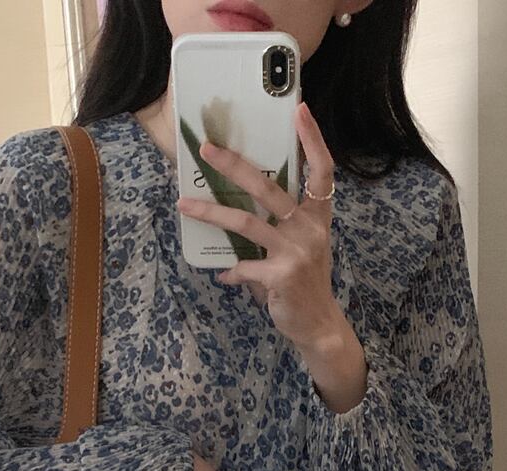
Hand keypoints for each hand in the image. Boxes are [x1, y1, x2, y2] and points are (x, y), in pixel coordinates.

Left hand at [176, 101, 342, 351]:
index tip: (299, 110)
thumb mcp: (304, 247)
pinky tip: (224, 275)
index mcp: (317, 217)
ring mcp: (296, 252)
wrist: (318, 324)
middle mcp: (309, 229)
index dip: (313, 139)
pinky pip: (244, 266)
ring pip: (246, 222)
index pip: (322, 171)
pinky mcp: (281, 276)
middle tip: (207, 150)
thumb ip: (282, 225)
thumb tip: (241, 206)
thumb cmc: (306, 282)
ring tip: (184, 204)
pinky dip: (231, 271)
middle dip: (234, 165)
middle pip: (269, 187)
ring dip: (211, 212)